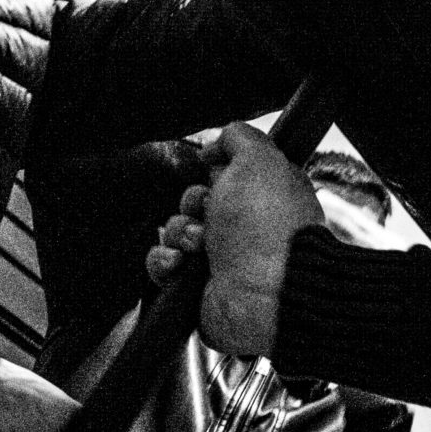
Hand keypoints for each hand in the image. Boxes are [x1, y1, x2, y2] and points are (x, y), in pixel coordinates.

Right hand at [160, 123, 323, 356]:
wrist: (267, 293)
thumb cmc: (269, 228)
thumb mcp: (261, 161)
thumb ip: (241, 138)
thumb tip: (219, 141)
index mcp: (262, 198)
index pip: (220, 175)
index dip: (213, 173)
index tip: (216, 176)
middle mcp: (242, 229)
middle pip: (193, 201)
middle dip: (192, 203)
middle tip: (208, 213)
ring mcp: (219, 261)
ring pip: (172, 231)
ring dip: (178, 232)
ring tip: (199, 244)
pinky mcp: (196, 288)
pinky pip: (161, 266)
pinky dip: (164, 262)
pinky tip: (181, 264)